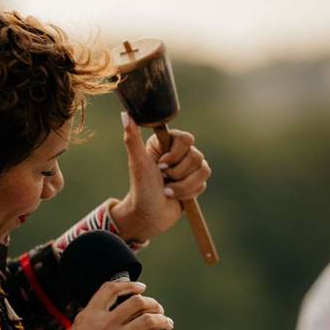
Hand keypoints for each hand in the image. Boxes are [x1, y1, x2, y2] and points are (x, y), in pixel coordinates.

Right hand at [38, 280, 174, 329]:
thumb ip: (94, 323)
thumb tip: (117, 319)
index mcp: (88, 316)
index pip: (110, 289)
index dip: (129, 285)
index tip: (141, 288)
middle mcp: (101, 324)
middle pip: (136, 301)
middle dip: (152, 303)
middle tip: (158, 310)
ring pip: (147, 320)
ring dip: (162, 320)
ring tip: (167, 323)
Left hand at [111, 112, 211, 241]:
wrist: (148, 215)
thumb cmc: (141, 188)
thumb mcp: (137, 163)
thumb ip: (132, 138)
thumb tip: (125, 115)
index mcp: (165, 144)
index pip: (186, 138)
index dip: (176, 154)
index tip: (160, 165)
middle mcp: (178, 153)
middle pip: (196, 156)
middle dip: (178, 173)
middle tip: (163, 179)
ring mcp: (188, 168)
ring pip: (203, 170)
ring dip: (183, 185)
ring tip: (167, 191)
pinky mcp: (195, 182)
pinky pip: (203, 183)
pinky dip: (188, 193)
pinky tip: (175, 196)